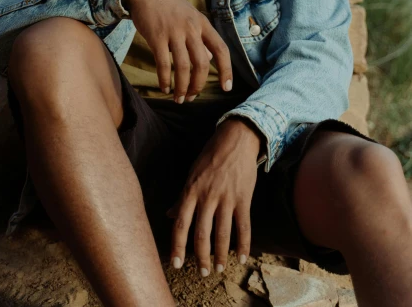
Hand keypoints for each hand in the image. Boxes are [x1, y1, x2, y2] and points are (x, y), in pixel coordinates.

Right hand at [121, 0, 232, 101]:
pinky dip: (164, 80)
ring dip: (181, 87)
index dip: (226, 70)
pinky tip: (164, 88)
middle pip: (201, 64)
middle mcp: (191, 28)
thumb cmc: (168, 5)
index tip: (227, 87)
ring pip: (183, 67)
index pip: (221, 49)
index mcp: (202, 24)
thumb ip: (200, 37)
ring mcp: (174, 32)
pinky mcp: (156, 36)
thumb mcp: (189, 17)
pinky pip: (163, 64)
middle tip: (191, 97)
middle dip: (198, 85)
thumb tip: (209, 60)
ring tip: (178, 98)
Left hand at [165, 118, 261, 274]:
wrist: (235, 140)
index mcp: (191, 191)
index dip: (177, 246)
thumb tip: (168, 214)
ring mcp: (226, 198)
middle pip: (201, 233)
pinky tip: (241, 258)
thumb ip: (182, 197)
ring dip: (221, 255)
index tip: (176, 264)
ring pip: (222, 233)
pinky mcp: (243, 198)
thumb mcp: (191, 174)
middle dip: (201, 257)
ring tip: (220, 268)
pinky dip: (243, 244)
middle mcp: (207, 196)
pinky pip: (243, 226)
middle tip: (202, 272)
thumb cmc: (210, 157)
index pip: (180, 223)